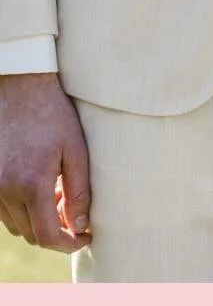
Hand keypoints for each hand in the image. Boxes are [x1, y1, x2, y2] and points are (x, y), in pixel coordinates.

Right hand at [0, 73, 91, 252]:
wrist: (19, 89)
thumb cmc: (53, 115)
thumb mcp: (76, 149)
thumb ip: (79, 191)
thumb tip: (81, 226)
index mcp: (31, 184)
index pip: (46, 235)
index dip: (67, 244)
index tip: (85, 237)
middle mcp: (5, 191)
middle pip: (30, 234)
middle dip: (56, 232)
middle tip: (76, 212)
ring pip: (15, 225)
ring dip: (38, 221)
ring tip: (60, 194)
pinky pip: (4, 212)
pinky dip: (23, 210)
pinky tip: (41, 188)